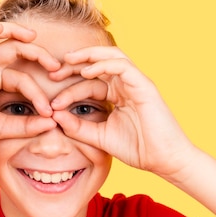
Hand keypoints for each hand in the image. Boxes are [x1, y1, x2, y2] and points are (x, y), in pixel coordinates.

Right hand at [0, 22, 59, 156]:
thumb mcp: (2, 128)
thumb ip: (26, 125)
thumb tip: (52, 123)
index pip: (22, 76)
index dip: (38, 92)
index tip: (50, 113)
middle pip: (14, 48)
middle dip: (37, 53)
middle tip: (55, 67)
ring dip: (14, 30)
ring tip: (33, 37)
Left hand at [49, 46, 198, 177]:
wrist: (164, 160)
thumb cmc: (138, 149)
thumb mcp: (99, 137)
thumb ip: (78, 127)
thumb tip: (54, 116)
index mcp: (117, 94)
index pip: (89, 82)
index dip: (68, 87)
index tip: (50, 101)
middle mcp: (126, 84)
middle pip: (98, 62)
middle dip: (74, 64)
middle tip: (52, 71)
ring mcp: (136, 83)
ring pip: (111, 56)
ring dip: (88, 56)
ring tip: (67, 62)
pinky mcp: (144, 85)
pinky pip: (122, 65)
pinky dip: (104, 64)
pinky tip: (86, 72)